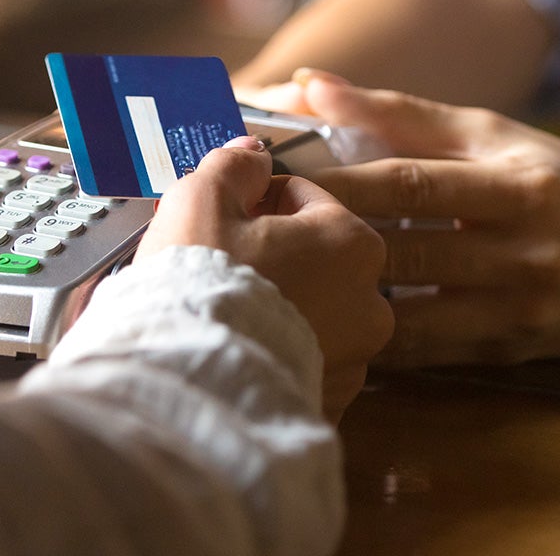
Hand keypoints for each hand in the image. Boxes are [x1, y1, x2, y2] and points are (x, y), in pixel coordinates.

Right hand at [137, 137, 392, 420]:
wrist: (189, 384)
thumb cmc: (200, 284)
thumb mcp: (203, 198)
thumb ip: (233, 165)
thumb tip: (252, 153)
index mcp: (353, 243)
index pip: (304, 198)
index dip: (255, 200)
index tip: (221, 215)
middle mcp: (370, 305)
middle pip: (313, 259)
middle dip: (270, 256)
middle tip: (217, 263)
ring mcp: (353, 362)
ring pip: (309, 314)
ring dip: (275, 306)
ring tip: (222, 312)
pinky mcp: (328, 406)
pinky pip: (300, 365)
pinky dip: (273, 355)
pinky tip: (234, 350)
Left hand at [290, 71, 559, 366]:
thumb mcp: (494, 135)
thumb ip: (400, 114)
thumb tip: (306, 84)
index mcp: (519, 187)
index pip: (412, 185)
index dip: (339, 183)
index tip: (274, 177)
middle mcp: (525, 254)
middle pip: (405, 252)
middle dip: (327, 242)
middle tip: (258, 235)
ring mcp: (521, 313)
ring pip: (410, 317)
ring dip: (344, 300)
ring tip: (281, 284)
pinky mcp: (512, 353)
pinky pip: (428, 353)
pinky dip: (377, 340)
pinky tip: (328, 323)